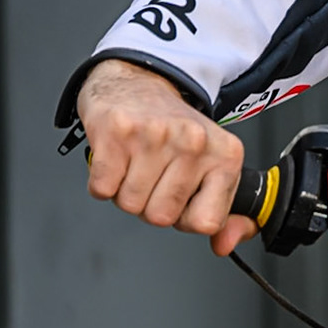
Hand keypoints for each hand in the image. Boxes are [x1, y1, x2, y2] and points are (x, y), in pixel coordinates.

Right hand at [77, 59, 257, 255]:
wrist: (138, 82)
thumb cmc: (176, 132)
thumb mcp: (213, 168)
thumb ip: (224, 213)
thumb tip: (224, 245)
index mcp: (226, 155)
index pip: (207, 222)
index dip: (186, 219)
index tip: (183, 197)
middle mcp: (194, 142)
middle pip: (161, 217)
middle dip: (151, 204)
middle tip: (154, 175)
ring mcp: (156, 135)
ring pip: (129, 205)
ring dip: (126, 191)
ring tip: (136, 163)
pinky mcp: (116, 132)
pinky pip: (102, 190)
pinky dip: (103, 182)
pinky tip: (117, 158)